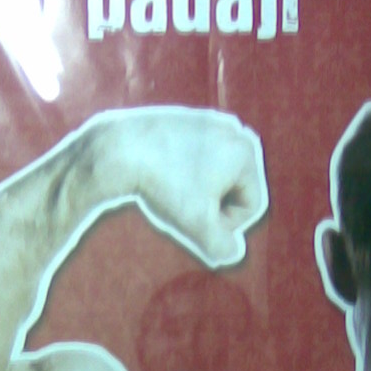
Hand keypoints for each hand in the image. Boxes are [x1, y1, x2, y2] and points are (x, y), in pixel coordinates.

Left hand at [94, 107, 267, 266]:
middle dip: (213, 205)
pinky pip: (196, 158)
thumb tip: (233, 251)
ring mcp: (209, 121)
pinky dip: (183, 172)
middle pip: (234, 189)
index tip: (196, 222)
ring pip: (214, 174)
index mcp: (245, 153)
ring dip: (198, 191)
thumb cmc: (164, 186)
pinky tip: (163, 175)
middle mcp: (233, 132)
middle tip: (181, 207)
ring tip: (171, 191)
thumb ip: (222, 247)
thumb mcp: (197, 226)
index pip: (251, 207)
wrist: (120, 149)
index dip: (225, 225)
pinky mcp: (187, 118)